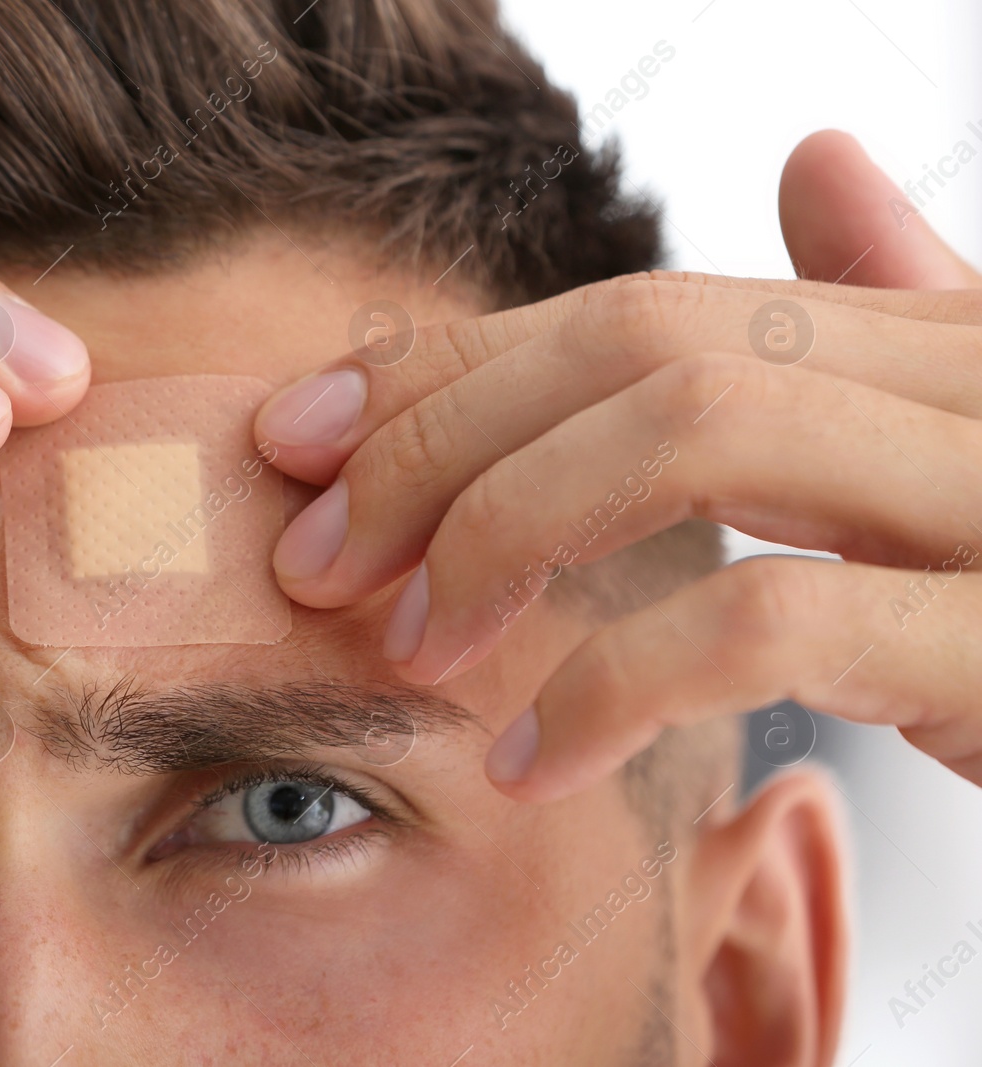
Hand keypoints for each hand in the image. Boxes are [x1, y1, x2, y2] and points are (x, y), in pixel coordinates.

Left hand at [254, 134, 981, 801]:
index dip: (453, 363)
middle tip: (316, 558)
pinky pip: (781, 624)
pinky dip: (620, 685)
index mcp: (932, 342)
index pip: (641, 308)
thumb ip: (895, 316)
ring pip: (701, 432)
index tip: (301, 439)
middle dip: (441, 442)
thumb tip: (818, 164)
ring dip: (505, 534)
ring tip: (408, 645)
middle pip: (645, 345)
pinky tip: (534, 757)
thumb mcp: (969, 448)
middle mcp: (975, 380)